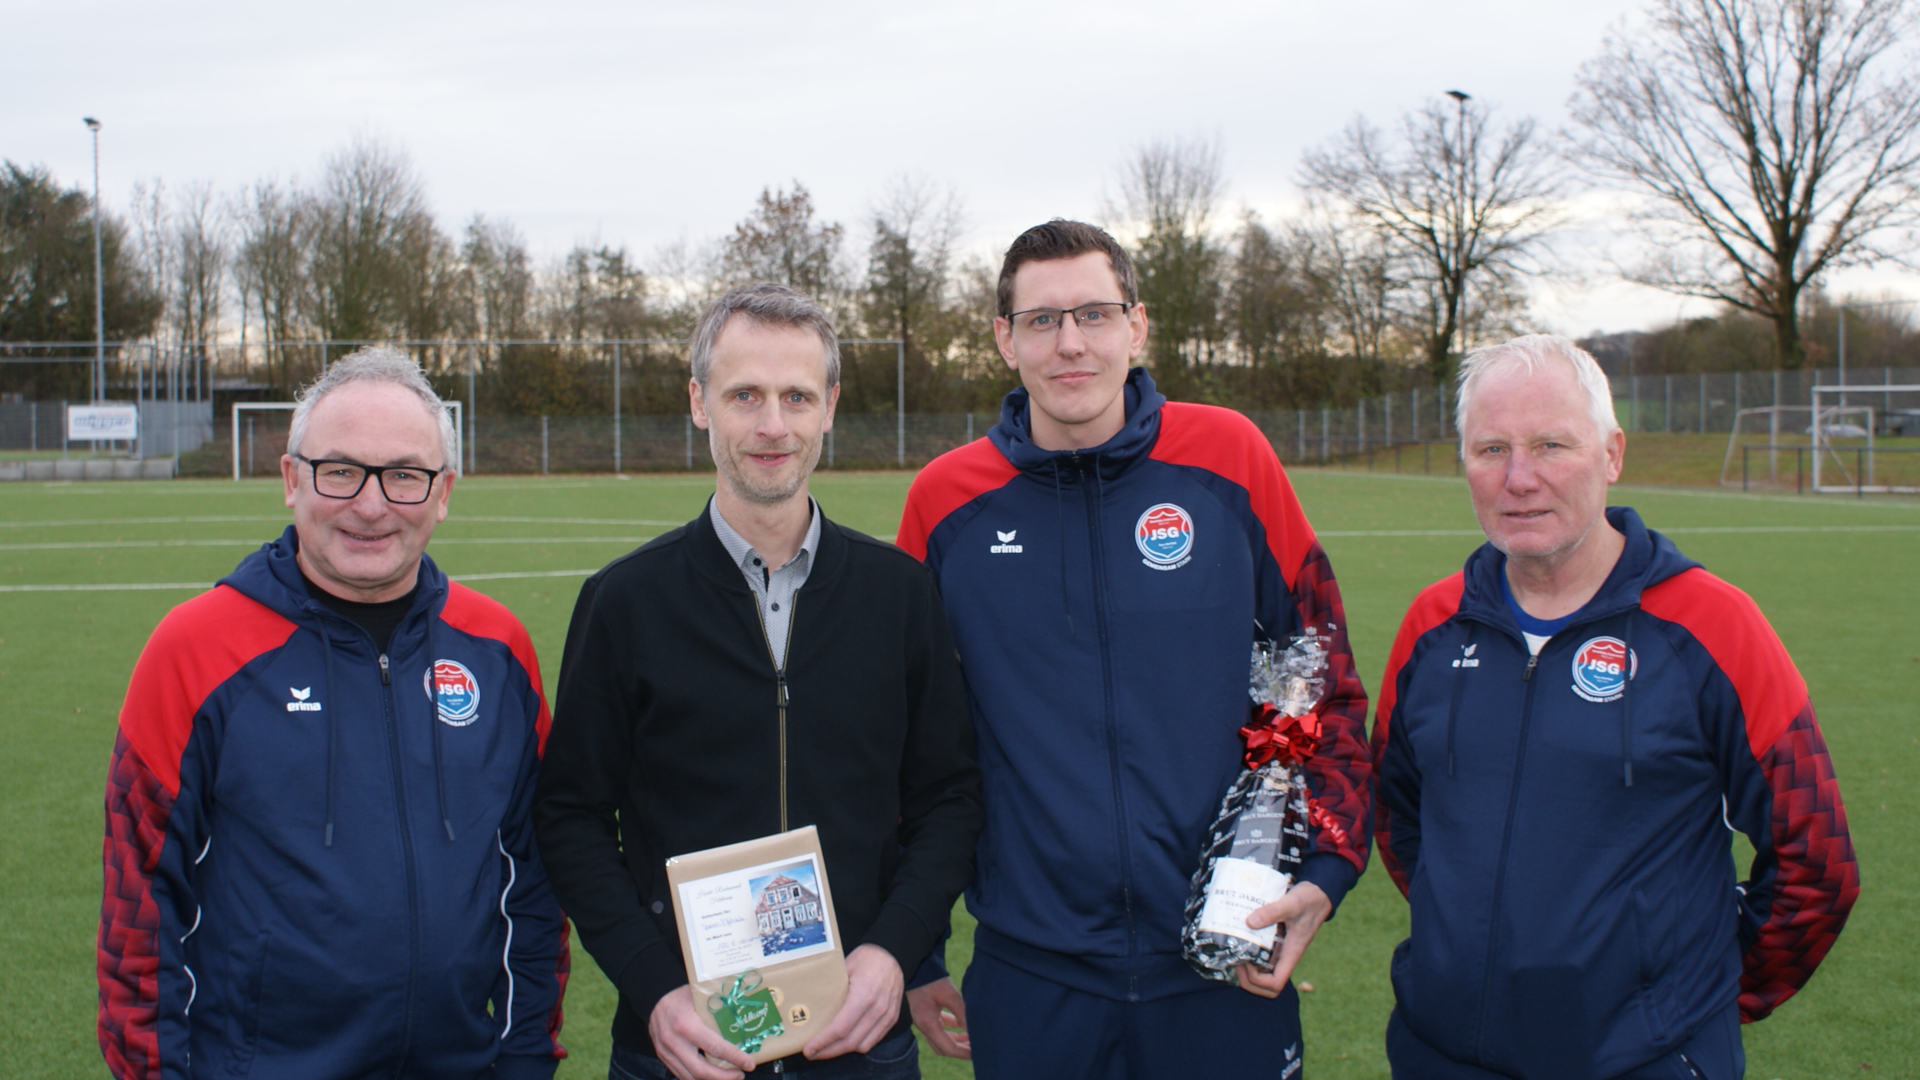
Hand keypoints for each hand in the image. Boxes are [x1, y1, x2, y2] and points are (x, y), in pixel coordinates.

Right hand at [648, 986, 755, 1079]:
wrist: (653, 998)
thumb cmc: (681, 996)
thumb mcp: (700, 997)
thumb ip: (718, 1009)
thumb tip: (746, 1016)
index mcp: (686, 1024)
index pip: (714, 1047)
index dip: (735, 1058)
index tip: (749, 1063)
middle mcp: (674, 1041)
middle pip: (701, 1070)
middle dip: (724, 1077)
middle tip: (740, 1074)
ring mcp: (666, 1052)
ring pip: (690, 1076)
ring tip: (729, 1077)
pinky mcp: (663, 1057)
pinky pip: (681, 1074)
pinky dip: (697, 1078)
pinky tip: (711, 1075)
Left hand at [803, 944, 903, 1059]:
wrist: (892, 953)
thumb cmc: (866, 958)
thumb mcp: (844, 968)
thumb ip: (831, 990)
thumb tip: (808, 1007)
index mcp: (864, 995)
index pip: (840, 1028)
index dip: (823, 1042)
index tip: (808, 1049)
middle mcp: (878, 1009)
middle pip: (850, 1041)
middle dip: (828, 1051)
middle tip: (812, 1053)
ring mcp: (887, 1015)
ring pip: (862, 1045)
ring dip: (842, 1051)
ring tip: (826, 1049)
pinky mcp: (892, 1018)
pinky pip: (874, 1040)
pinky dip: (857, 1045)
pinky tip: (844, 1042)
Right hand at [906, 976, 969, 1058]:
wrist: (914, 963)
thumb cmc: (930, 978)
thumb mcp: (949, 994)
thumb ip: (961, 1013)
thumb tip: (973, 1031)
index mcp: (927, 1024)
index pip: (947, 1048)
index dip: (963, 1053)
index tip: (977, 1053)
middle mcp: (924, 1025)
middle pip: (943, 1048)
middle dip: (960, 1050)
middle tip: (976, 1049)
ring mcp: (923, 1019)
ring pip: (940, 1038)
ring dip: (955, 1040)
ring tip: (972, 1038)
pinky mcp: (925, 1011)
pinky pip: (939, 1026)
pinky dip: (950, 1028)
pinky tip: (962, 1024)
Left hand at [1234, 881, 1330, 998]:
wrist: (1319, 892)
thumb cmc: (1310, 900)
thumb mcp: (1292, 904)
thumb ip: (1272, 911)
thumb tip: (1249, 923)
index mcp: (1291, 953)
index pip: (1276, 983)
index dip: (1258, 981)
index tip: (1246, 964)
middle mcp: (1285, 955)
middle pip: (1267, 986)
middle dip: (1248, 981)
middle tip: (1235, 962)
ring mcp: (1281, 949)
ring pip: (1263, 973)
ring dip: (1247, 971)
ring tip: (1234, 954)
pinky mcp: (1276, 940)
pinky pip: (1262, 956)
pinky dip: (1250, 954)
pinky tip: (1240, 940)